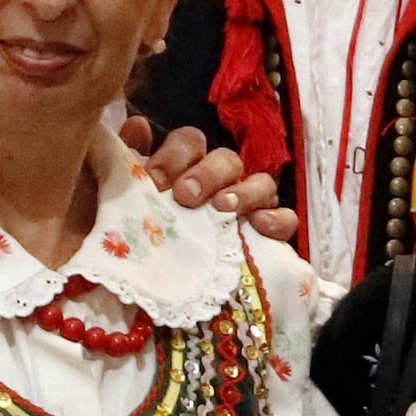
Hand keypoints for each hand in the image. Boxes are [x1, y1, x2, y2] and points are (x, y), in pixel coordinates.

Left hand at [123, 114, 301, 245]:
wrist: (159, 289)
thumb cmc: (145, 238)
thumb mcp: (130, 201)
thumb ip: (130, 160)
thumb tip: (138, 126)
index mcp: (190, 168)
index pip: (190, 142)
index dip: (173, 155)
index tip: (155, 181)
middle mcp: (223, 181)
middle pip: (226, 159)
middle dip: (206, 174)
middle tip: (185, 196)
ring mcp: (251, 206)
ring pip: (261, 182)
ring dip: (243, 191)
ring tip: (222, 208)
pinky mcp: (270, 236)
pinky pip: (286, 219)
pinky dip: (277, 219)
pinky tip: (260, 225)